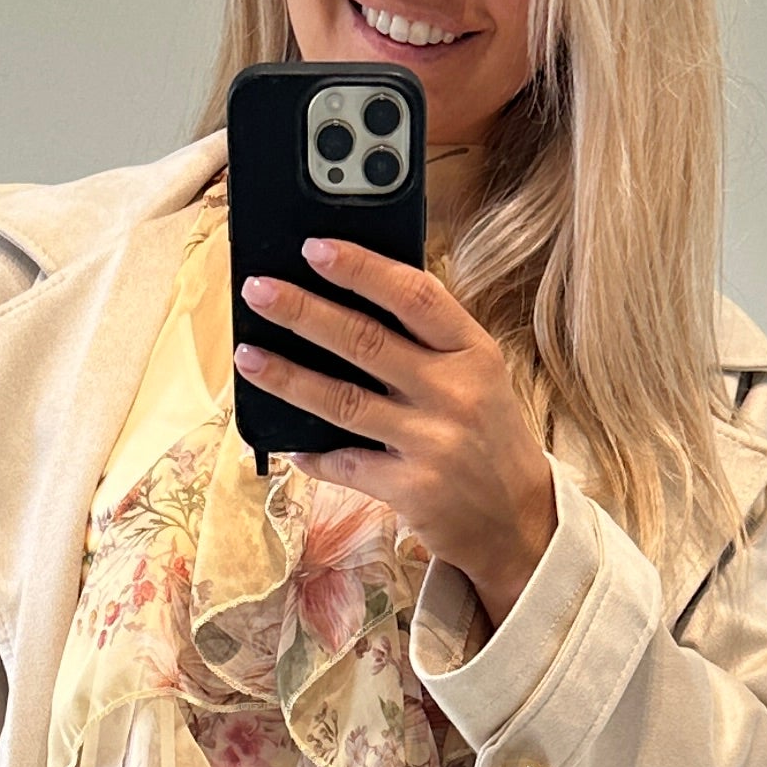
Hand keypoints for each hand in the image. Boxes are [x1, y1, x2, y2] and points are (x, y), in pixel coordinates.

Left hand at [234, 239, 558, 625]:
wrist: (519, 519)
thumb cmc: (487, 435)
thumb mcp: (478, 375)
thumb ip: (428, 340)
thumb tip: (347, 299)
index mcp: (472, 350)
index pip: (414, 295)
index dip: (361, 268)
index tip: (314, 247)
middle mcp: (455, 391)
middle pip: (365, 341)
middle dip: (303, 312)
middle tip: (258, 290)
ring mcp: (432, 441)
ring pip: (343, 401)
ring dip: (287, 376)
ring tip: (247, 355)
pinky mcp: (411, 488)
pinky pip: (344, 463)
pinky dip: (308, 451)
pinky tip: (283, 438)